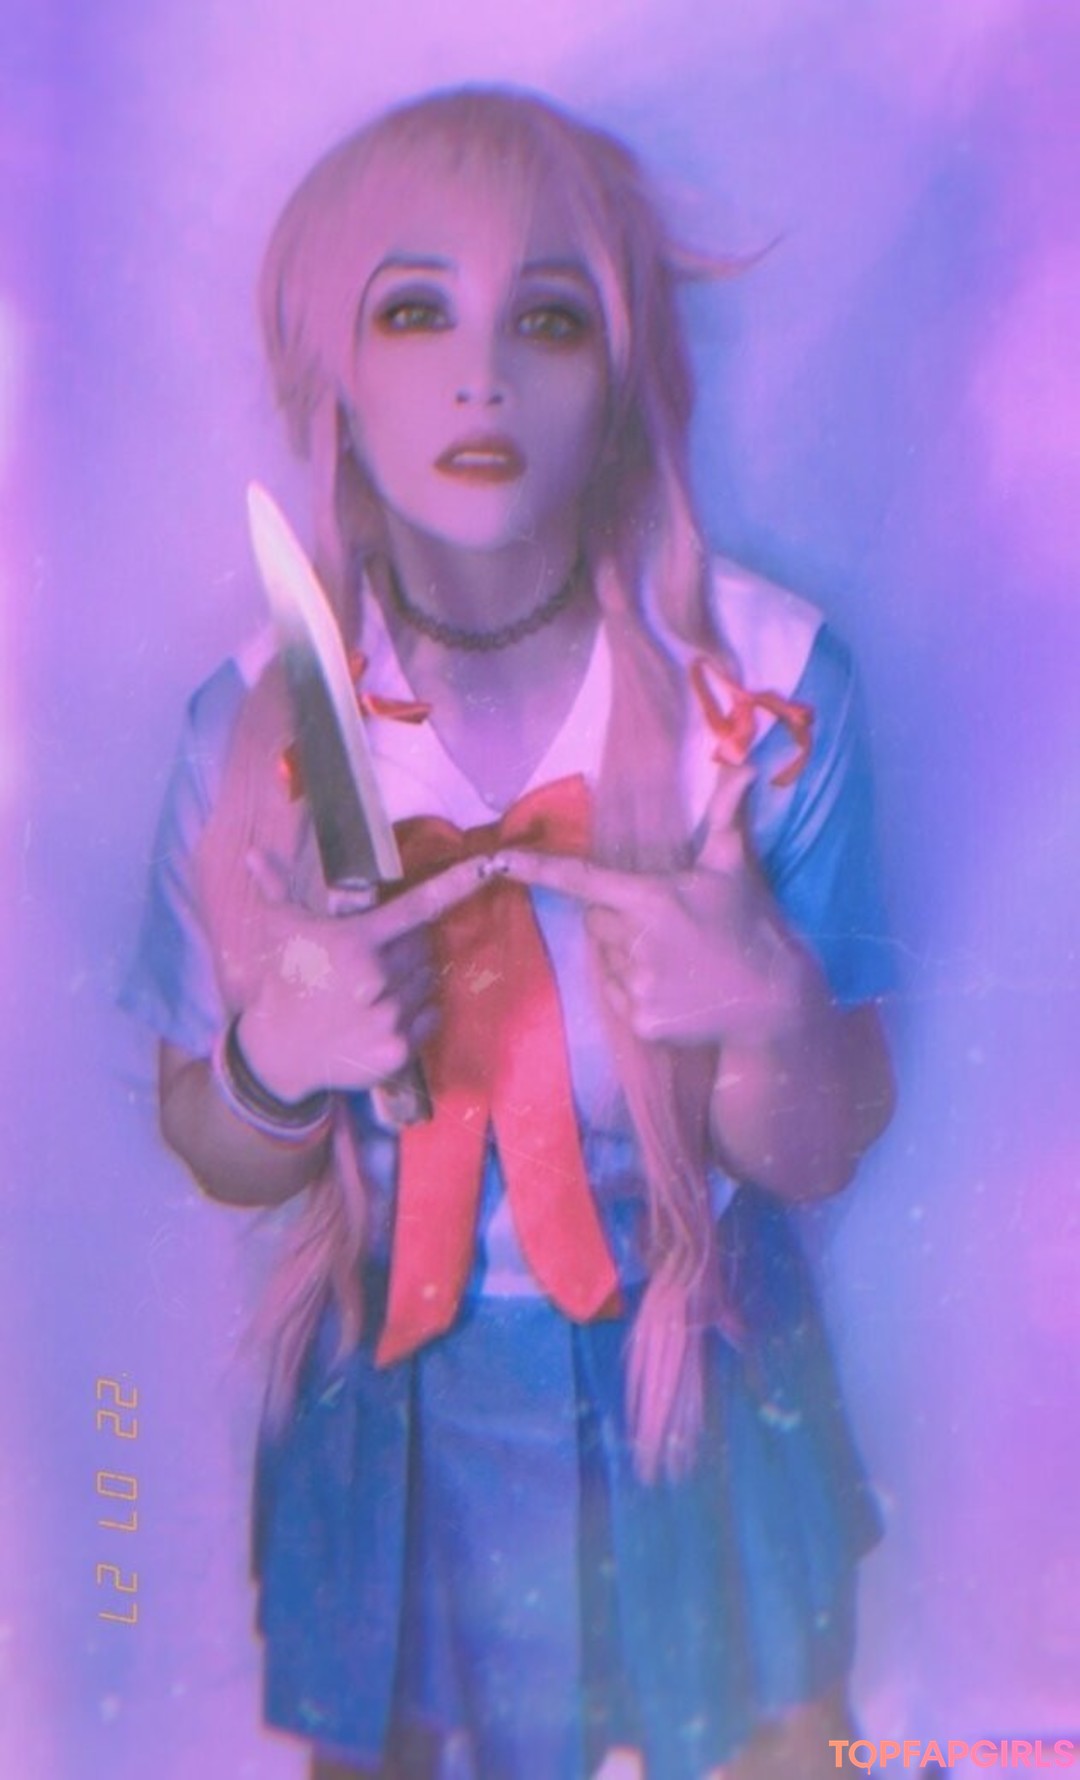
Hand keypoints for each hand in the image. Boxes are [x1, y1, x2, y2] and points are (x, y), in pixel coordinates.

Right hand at [234, 852, 490, 1101]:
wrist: (279, 1050)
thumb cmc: (285, 979)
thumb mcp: (280, 930)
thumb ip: (275, 886)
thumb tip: (252, 852)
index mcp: (355, 942)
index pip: (416, 907)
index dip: (455, 885)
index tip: (485, 867)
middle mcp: (377, 977)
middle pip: (423, 947)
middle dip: (408, 946)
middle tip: (380, 956)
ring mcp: (389, 1016)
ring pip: (427, 981)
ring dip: (411, 979)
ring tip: (378, 987)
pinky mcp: (397, 1049)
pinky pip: (431, 1016)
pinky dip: (419, 1012)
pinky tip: (386, 1013)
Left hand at [499, 765, 815, 1046]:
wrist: (770, 1000)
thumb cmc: (746, 925)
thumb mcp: (733, 868)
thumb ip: (727, 815)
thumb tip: (745, 766)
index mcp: (650, 899)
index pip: (581, 879)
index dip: (536, 869)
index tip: (499, 861)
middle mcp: (636, 940)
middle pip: (596, 922)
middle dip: (620, 919)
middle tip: (665, 926)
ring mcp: (637, 984)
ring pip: (607, 961)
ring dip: (630, 957)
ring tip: (676, 961)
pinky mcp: (640, 1021)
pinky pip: (619, 997)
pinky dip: (638, 994)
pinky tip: (675, 990)